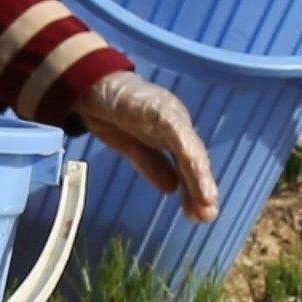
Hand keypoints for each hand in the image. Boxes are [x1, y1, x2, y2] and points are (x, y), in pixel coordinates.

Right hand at [74, 67, 218, 221]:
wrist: (95, 86)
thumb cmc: (116, 114)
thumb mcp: (134, 148)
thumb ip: (153, 165)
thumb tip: (172, 188)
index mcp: (174, 138)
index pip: (189, 169)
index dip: (194, 192)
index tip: (199, 215)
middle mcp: (178, 128)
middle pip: (194, 161)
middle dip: (200, 188)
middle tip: (207, 215)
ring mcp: (171, 116)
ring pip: (190, 148)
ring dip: (199, 173)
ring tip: (206, 199)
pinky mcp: (158, 108)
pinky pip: (174, 130)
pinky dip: (184, 148)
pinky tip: (191, 165)